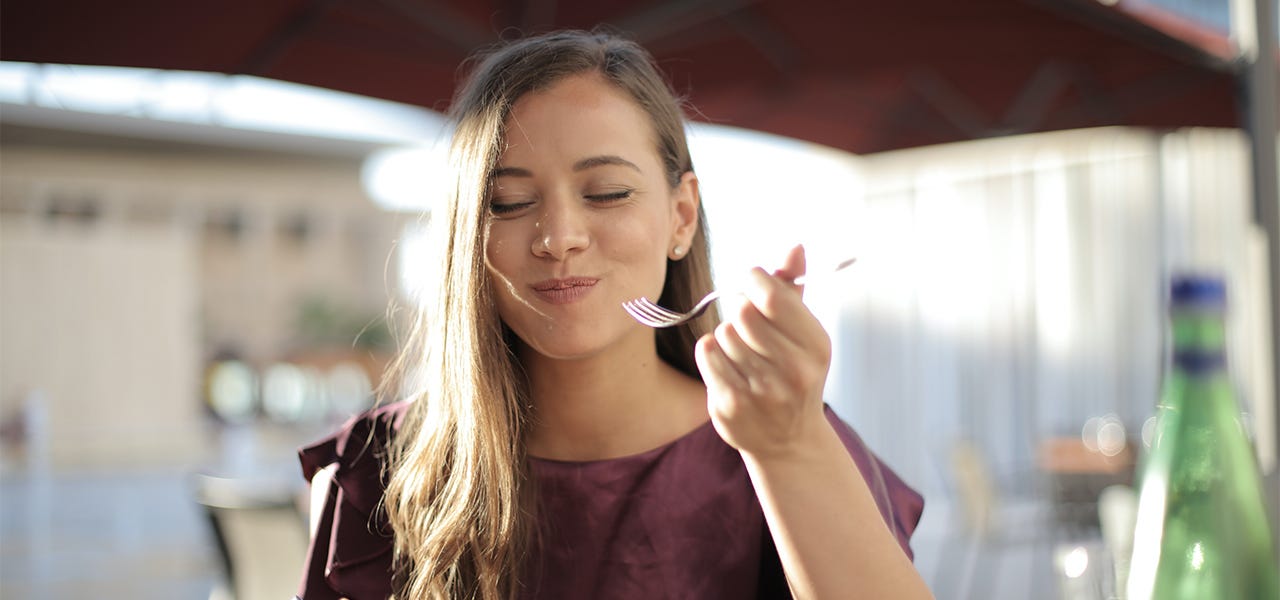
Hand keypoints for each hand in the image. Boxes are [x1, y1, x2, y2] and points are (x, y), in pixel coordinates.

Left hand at [694, 245, 832, 459]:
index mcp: (816, 346)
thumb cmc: (794, 373)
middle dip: (739, 308)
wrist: (789, 441)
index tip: (751, 282)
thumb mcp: (804, 333)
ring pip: (723, 332)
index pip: (772, 296)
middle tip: (746, 320)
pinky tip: (728, 366)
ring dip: (727, 335)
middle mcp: (793, 371)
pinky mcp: (731, 405)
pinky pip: (707, 353)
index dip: (754, 280)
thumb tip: (794, 247)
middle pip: (742, 312)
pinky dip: (712, 352)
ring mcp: (761, 391)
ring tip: (743, 352)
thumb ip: (794, 289)